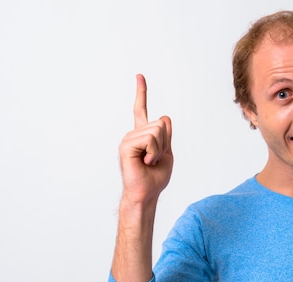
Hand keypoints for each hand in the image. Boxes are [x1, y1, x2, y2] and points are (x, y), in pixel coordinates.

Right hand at [118, 74, 172, 204]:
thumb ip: (166, 136)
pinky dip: (153, 153)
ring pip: (157, 131)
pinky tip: (144, 162)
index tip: (139, 76)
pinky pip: (149, 139)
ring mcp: (128, 139)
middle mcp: (133, 134)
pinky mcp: (125, 146)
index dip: (141, 93)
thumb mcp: (167, 154)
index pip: (140, 110)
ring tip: (149, 162)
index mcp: (142, 135)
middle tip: (154, 159)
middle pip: (161, 123)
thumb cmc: (155, 178)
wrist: (146, 193)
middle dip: (165, 143)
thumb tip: (165, 117)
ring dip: (159, 149)